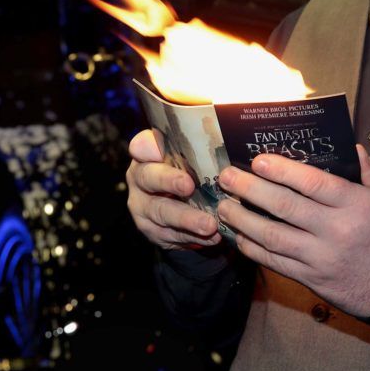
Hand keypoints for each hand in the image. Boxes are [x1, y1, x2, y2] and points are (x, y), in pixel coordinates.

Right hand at [125, 129, 221, 250]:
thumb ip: (199, 148)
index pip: (141, 146)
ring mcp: (143, 207)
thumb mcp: (191, 157)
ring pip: (162, 212)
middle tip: (189, 186)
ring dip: (187, 219)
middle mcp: (140, 179)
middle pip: (149, 178)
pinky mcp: (153, 231)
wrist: (181, 204)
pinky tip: (213, 237)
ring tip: (210, 225)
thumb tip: (229, 132)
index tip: (157, 149)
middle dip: (169, 181)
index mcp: (148, 155)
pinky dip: (194, 237)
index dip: (146, 147)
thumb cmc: (191, 171)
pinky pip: (172, 235)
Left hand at [216, 146, 369, 317]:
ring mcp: (322, 258)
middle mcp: (337, 231)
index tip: (258, 160)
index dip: (282, 171)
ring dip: (243, 220)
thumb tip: (350, 146)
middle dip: (251, 190)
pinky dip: (254, 249)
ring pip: (273, 236)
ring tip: (223, 206)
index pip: (313, 183)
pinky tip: (239, 236)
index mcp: (357, 205)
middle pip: (285, 207)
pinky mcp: (312, 279)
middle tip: (227, 177)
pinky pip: (276, 262)